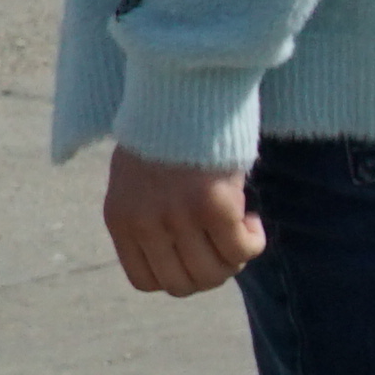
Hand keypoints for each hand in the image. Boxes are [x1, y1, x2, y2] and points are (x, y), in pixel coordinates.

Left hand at [101, 147, 265, 295]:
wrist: (181, 91)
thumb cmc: (165, 132)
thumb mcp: (138, 181)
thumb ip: (149, 217)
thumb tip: (183, 254)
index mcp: (120, 220)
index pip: (146, 281)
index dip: (179, 275)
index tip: (196, 251)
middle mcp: (145, 224)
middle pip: (184, 284)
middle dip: (212, 271)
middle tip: (226, 243)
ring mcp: (178, 218)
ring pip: (215, 272)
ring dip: (235, 257)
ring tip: (241, 228)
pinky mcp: (214, 206)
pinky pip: (241, 248)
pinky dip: (253, 241)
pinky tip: (252, 217)